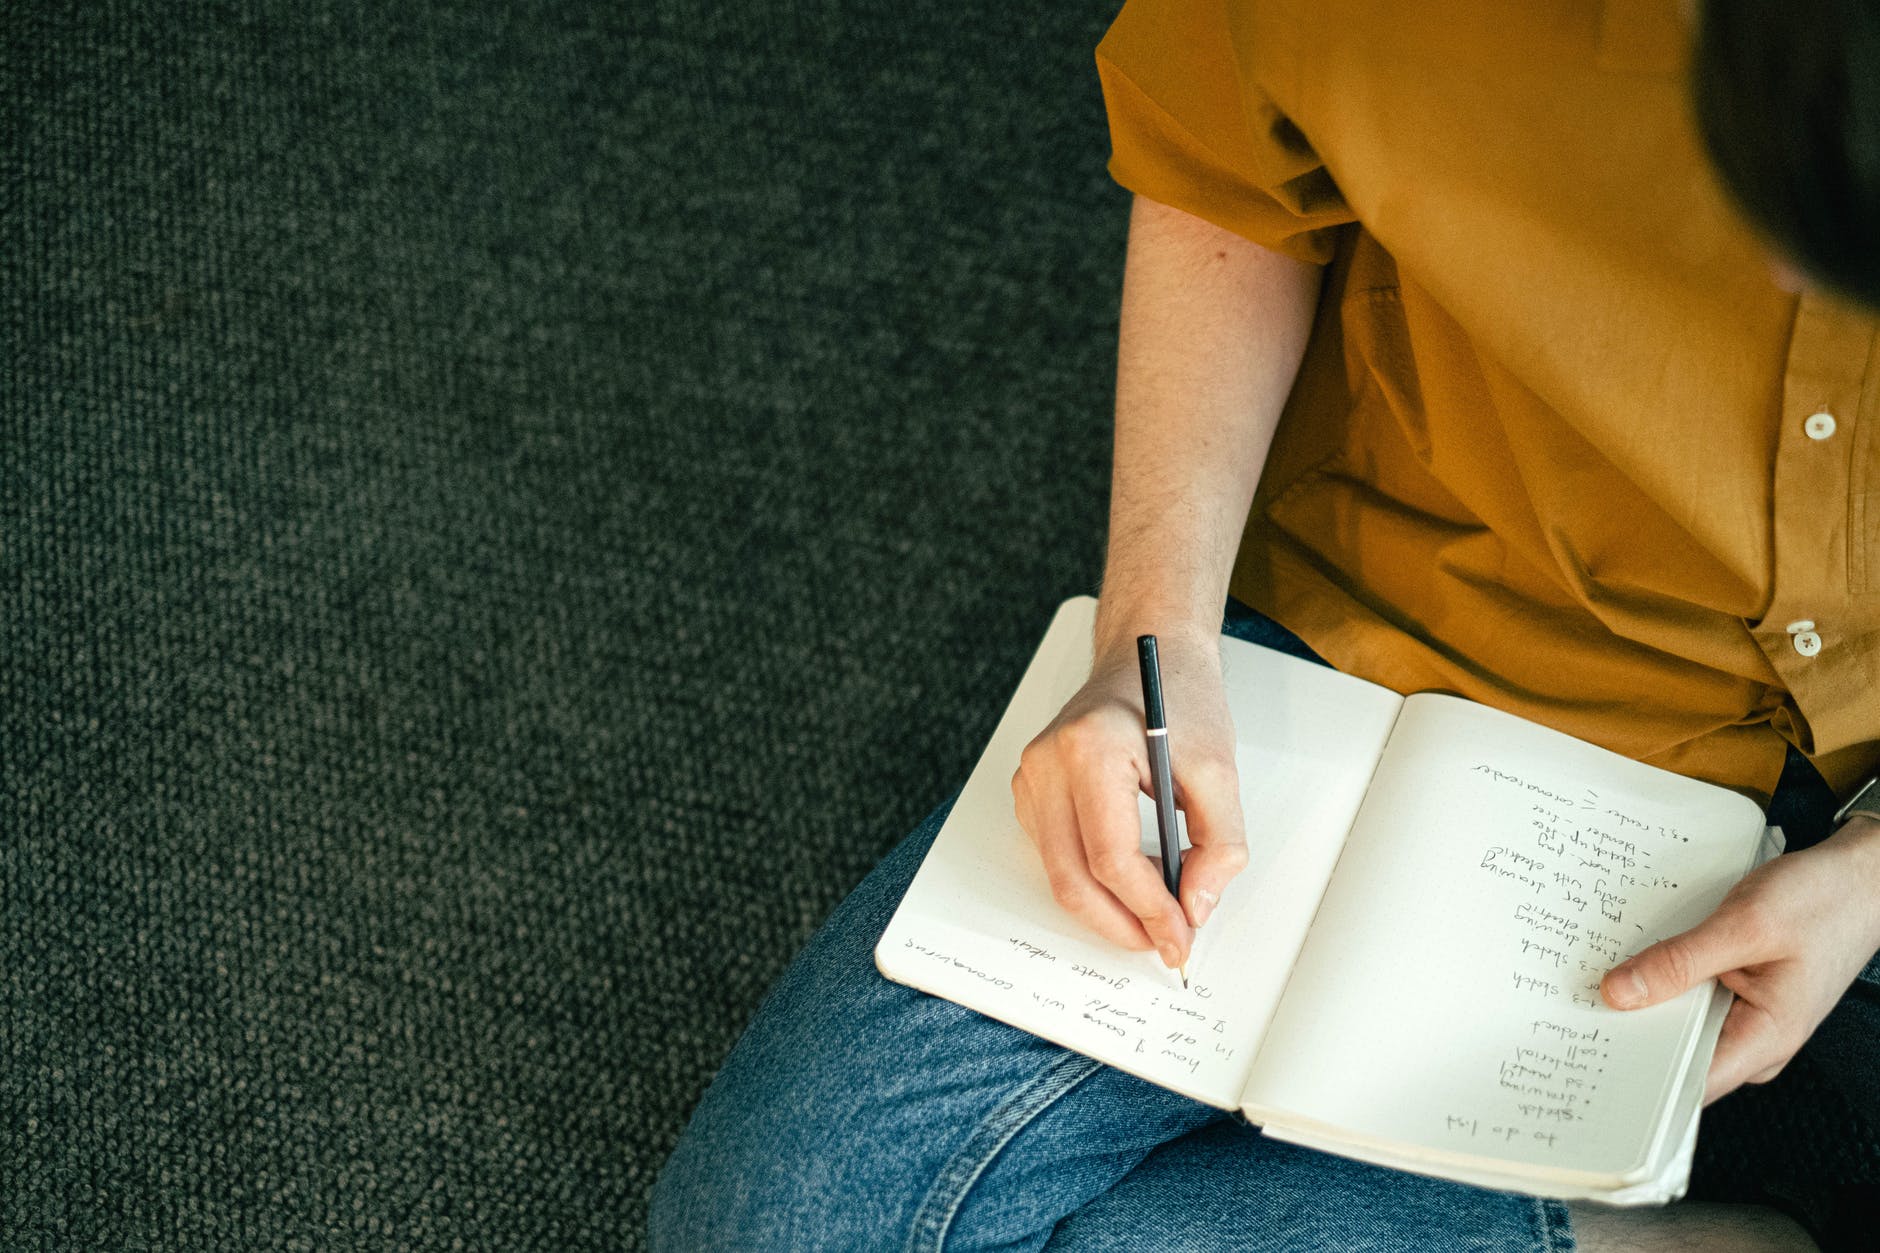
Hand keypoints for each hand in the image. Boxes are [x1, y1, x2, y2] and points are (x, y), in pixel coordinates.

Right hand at [1010, 628, 1247, 968]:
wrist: (1149, 652)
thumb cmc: (1179, 697)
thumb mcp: (1219, 769)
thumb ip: (1219, 844)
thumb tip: (1197, 905)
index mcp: (1090, 749)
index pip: (1111, 857)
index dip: (1150, 909)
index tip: (1182, 935)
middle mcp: (1047, 764)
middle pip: (1072, 878)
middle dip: (1122, 924)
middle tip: (1165, 942)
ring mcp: (1031, 777)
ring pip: (1058, 874)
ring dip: (1108, 907)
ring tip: (1156, 912)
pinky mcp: (1030, 790)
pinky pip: (1054, 856)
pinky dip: (1092, 881)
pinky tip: (1130, 881)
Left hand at [1599, 816, 1879, 1103]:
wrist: (1860, 878)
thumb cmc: (1823, 900)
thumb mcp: (1746, 925)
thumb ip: (1680, 961)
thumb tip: (1618, 994)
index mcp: (1766, 1039)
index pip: (1688, 1084)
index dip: (1635, 1077)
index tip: (1586, 1056)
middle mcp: (1754, 1041)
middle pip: (1675, 1057)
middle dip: (1626, 1035)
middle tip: (1570, 1010)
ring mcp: (1745, 1018)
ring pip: (1677, 1027)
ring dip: (1640, 1005)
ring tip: (1588, 984)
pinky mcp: (1737, 994)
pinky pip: (1688, 1000)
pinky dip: (1659, 984)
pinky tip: (1627, 965)